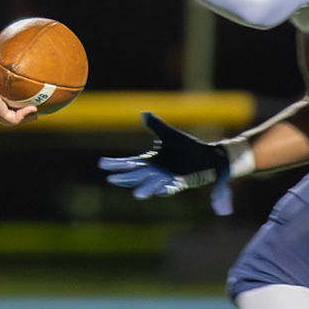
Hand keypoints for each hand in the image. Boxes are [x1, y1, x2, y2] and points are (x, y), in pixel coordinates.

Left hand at [0, 33, 35, 126]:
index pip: (3, 97)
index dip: (14, 98)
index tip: (25, 94)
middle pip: (9, 112)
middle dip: (22, 112)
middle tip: (34, 106)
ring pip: (12, 120)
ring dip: (25, 118)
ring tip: (36, 113)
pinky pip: (13, 119)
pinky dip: (24, 116)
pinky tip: (33, 110)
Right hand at [96, 112, 238, 215]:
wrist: (207, 156)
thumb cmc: (187, 147)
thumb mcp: (169, 134)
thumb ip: (155, 125)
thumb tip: (143, 113)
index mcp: (151, 161)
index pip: (130, 163)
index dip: (116, 164)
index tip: (101, 164)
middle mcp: (157, 172)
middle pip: (137, 176)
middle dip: (125, 178)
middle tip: (111, 179)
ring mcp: (168, 178)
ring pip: (153, 185)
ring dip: (145, 189)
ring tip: (136, 195)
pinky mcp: (182, 183)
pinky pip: (172, 188)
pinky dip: (166, 190)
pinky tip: (160, 192)